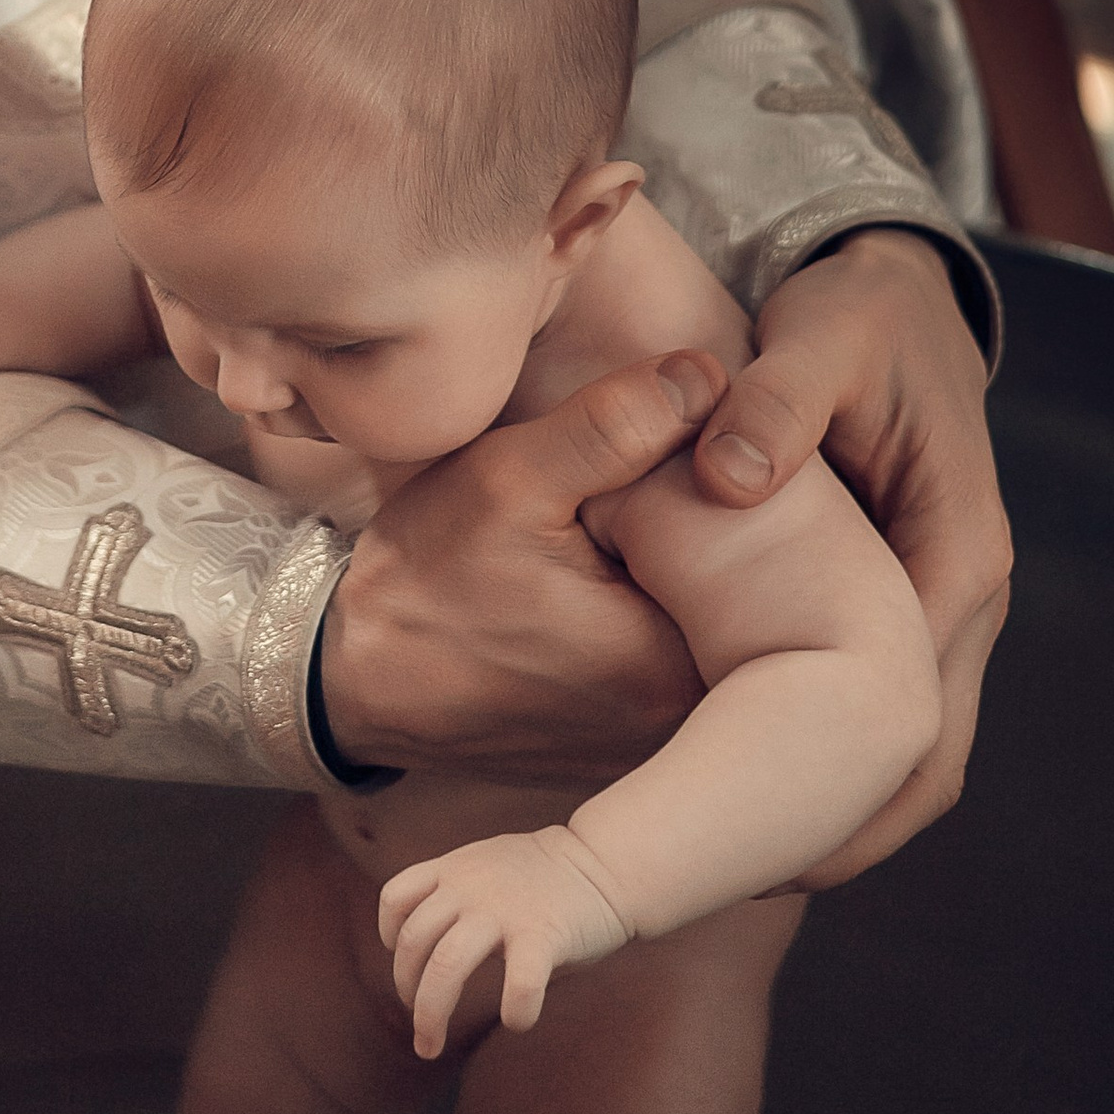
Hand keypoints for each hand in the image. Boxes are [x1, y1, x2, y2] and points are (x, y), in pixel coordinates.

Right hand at [317, 356, 723, 788]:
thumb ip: (612, 426)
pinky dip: (663, 607)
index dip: (739, 494)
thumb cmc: (423, 584)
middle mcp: (682, 723)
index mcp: (668, 667)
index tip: (709, 451)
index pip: (763, 565)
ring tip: (648, 522)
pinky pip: (678, 657)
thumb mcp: (508, 481)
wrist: (350, 677)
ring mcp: (657, 737)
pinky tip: (621, 569)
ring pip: (714, 630)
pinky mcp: (629, 737)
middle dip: (721, 532)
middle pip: (745, 602)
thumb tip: (708, 376)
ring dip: (692, 572)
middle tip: (687, 473)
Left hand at [377, 825, 630, 1056]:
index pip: (396, 898)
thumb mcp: (487, 867)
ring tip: (430, 1045)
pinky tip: (518, 1020)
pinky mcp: (544, 934)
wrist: (604, 863)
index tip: (403, 962)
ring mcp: (505, 910)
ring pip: (447, 965)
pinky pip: (519, 984)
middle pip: (414, 943)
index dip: (389, 936)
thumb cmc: (545, 877)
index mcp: (455, 870)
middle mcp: (471, 887)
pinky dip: (514, 1011)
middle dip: (408, 993)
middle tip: (420, 1026)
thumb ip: (458, 897)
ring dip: (431, 1014)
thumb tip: (433, 953)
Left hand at [692, 227, 1009, 879]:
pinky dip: (835, 751)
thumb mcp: (819, 340)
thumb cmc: (860, 318)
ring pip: (913, 737)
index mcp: (960, 546)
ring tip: (752, 864)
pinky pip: (880, 697)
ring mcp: (938, 600)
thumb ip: (775, 403)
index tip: (784, 840)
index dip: (858, 780)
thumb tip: (730, 479)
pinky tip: (756, 781)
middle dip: (858, 824)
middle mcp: (964, 590)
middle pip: (931, 747)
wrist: (895, 291)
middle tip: (761, 884)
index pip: (923, 699)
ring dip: (848, 803)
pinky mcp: (901, 595)